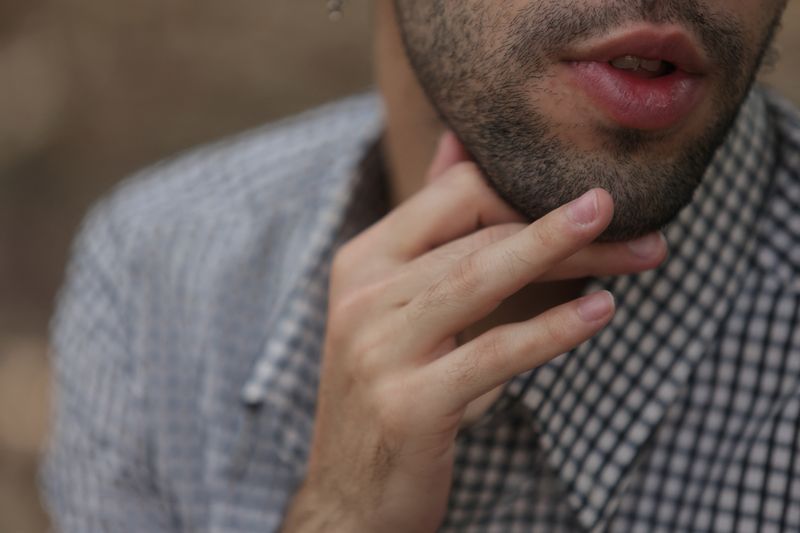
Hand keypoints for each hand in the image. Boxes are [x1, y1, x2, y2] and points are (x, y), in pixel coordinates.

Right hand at [281, 133, 666, 531]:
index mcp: (362, 260)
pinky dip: (551, 331)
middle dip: (562, 228)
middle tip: (631, 216)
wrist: (350, 491)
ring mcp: (378, 348)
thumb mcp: (399, 304)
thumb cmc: (390, 387)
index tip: (583, 199)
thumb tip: (460, 144)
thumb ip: (432, 230)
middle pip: (479, 237)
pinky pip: (492, 354)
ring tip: (631, 245)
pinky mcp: (408, 404)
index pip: (451, 195)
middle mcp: (362, 294)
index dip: (522, 190)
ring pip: (483, 279)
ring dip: (563, 256)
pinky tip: (598, 313)